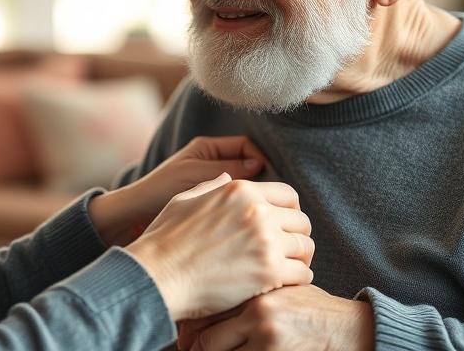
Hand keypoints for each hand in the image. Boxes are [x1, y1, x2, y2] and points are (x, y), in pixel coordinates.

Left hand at [89, 136, 266, 246]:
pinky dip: (242, 207)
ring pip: (243, 184)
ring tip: (262, 211)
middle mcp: (211, 161)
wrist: (135, 214)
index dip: (261, 160)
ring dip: (253, 196)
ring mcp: (211, 181)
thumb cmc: (160, 191)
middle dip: (261, 179)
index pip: (246, 146)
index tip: (269, 181)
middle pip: (248, 165)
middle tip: (271, 199)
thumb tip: (259, 165)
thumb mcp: (194, 176)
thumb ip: (225, 169)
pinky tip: (247, 220)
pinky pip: (233, 199)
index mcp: (207, 148)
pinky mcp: (210, 201)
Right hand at [125, 177, 313, 321]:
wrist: (158, 275)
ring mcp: (265, 241)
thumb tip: (227, 179)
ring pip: (305, 247)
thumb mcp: (184, 200)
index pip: (288, 194)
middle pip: (302, 221)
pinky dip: (296, 280)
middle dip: (296, 236)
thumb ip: (211, 187)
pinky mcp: (269, 272)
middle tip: (286, 251)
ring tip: (285, 269)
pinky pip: (303, 274)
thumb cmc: (165, 239)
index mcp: (240, 190)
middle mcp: (257, 211)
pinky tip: (283, 284)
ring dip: (297, 259)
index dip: (289, 211)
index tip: (283, 226)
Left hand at [181, 285, 373, 350]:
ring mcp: (262, 329)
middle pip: (204, 325)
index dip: (189, 320)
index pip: (206, 300)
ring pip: (213, 347)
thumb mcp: (276, 289)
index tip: (184, 331)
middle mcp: (253, 304)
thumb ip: (249, 289)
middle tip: (186, 347)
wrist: (344, 327)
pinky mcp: (271, 350)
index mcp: (252, 284)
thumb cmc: (307, 308)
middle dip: (191, 343)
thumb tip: (207, 304)